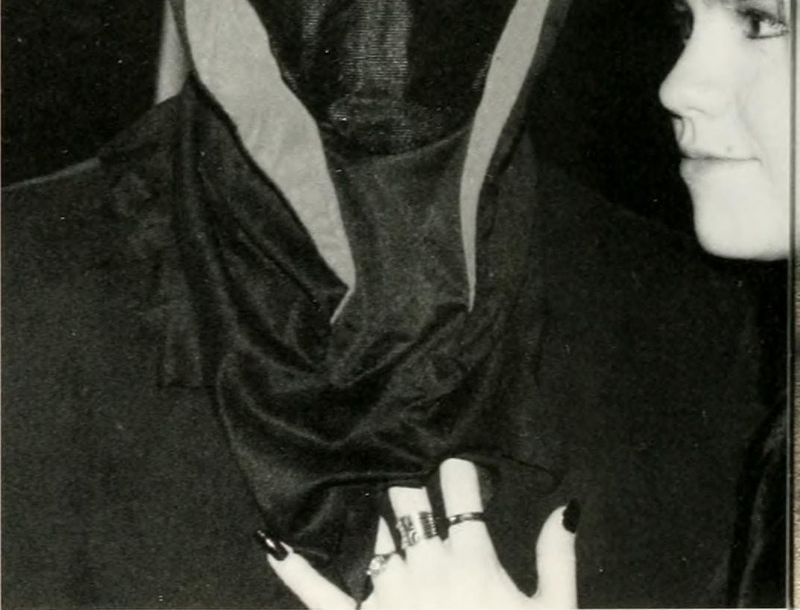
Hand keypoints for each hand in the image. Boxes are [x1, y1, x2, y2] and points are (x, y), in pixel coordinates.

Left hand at [259, 458, 577, 608]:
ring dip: (363, 502)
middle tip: (396, 440)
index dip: (457, 462)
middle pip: (405, 497)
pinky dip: (294, 568)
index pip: (460, 490)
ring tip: (350, 462)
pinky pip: (319, 594)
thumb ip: (557, 561)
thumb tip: (566, 506)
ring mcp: (385, 599)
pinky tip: (269, 539)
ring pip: (369, 530)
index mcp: (472, 564)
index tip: (451, 442)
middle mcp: (424, 571)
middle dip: (403, 468)